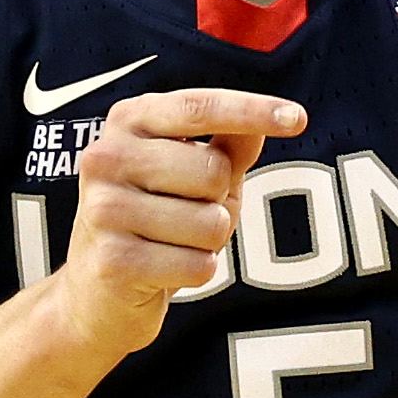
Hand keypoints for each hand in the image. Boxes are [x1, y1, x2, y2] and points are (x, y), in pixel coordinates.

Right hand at [49, 88, 305, 356]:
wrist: (98, 289)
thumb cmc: (158, 219)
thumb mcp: (198, 175)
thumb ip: (231, 146)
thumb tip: (272, 119)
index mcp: (129, 121)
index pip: (200, 107)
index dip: (252, 111)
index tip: (299, 118)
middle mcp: (106, 157)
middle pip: (213, 170)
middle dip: (220, 200)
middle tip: (188, 212)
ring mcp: (103, 209)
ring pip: (210, 223)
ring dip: (210, 241)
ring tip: (174, 242)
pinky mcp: (112, 260)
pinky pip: (198, 265)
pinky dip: (197, 271)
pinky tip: (164, 269)